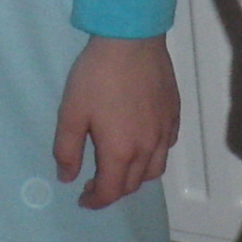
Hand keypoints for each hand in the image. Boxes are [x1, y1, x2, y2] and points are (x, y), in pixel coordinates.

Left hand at [55, 33, 178, 209]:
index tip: (83, 199)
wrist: (131, 40)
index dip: (95, 201)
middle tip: (94, 183)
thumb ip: (67, 150)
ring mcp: (164, 132)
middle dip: (113, 191)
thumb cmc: (97, 77)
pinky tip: (142, 143)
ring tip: (120, 168)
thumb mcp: (71, 113)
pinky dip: (153, 156)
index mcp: (120, 152)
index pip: (110, 191)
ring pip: (155, 170)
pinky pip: (167, 147)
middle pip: (132, 184)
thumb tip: (68, 178)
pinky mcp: (173, 115)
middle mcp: (147, 148)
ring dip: (135, 178)